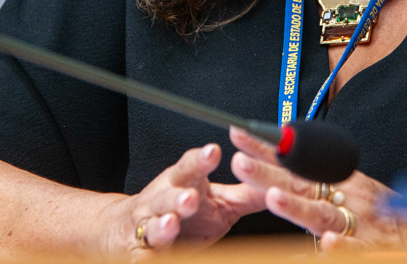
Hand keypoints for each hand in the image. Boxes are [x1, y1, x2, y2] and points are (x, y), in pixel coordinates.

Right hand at [101, 142, 265, 258]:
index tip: (214, 152)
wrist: (129, 230)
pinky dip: (148, 257)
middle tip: (192, 198)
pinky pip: (145, 257)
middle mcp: (162, 201)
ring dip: (163, 226)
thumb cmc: (180, 211)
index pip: (190, 167)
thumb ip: (245, 194)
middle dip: (179, 197)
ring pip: (153, 227)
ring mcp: (149, 228)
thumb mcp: (213, 199)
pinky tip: (153, 257)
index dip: (200, 160)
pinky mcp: (142, 254)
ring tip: (172, 223)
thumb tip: (278, 187)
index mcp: (183, 183)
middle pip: (168, 195)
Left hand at [228, 126, 406, 251]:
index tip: (238, 135)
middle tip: (240, 162)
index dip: (266, 149)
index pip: (296, 162)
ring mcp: (360, 223)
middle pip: (302, 183)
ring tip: (273, 199)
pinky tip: (327, 244)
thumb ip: (319, 178)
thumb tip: (283, 158)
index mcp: (338, 182)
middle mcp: (346, 198)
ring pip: (324, 215)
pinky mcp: (374, 248)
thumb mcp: (352, 187)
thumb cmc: (386, 213)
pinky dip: (343, 246)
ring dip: (298, 207)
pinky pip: (356, 247)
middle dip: (269, 173)